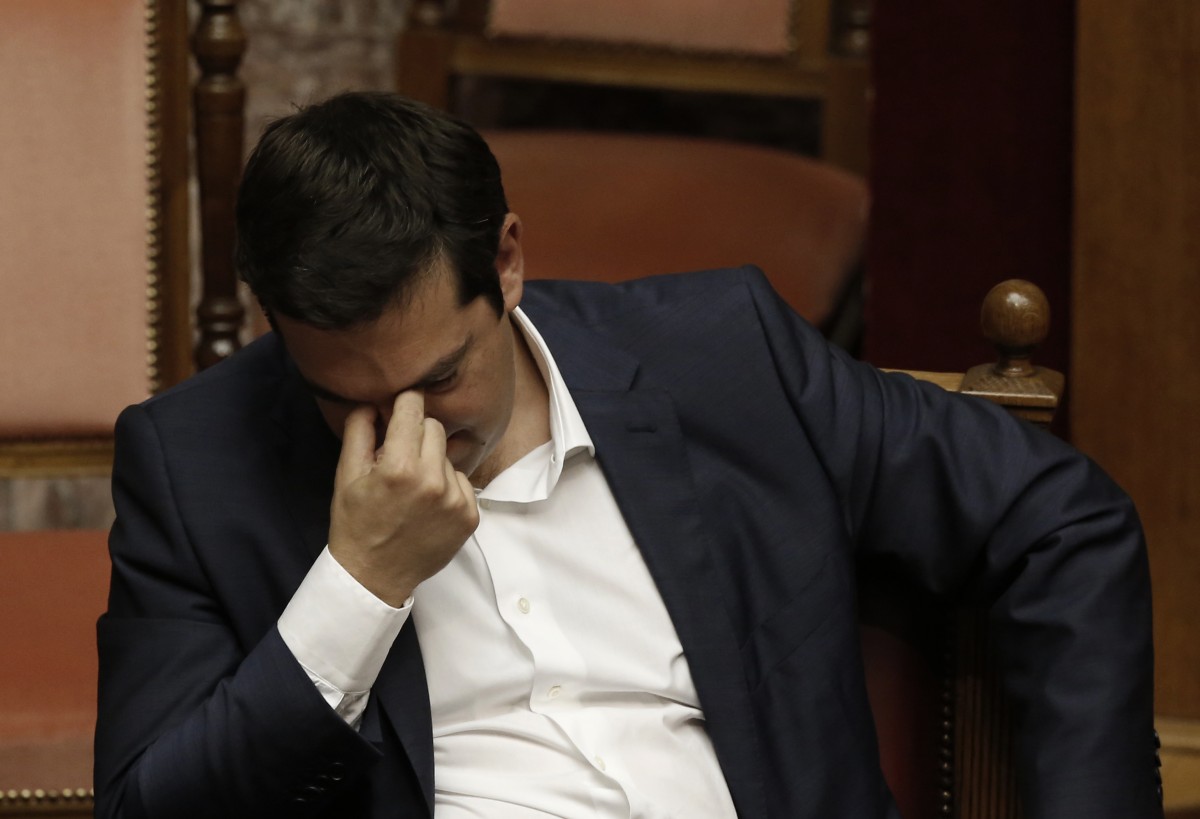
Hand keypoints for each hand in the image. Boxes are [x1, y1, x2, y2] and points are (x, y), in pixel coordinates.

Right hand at [328, 391, 478, 605]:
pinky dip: (446, 486)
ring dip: (431, 462)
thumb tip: (375, 401)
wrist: (374, 577)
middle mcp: (433, 481)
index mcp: (400, 467)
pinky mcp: (470, 515)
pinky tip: (427, 504)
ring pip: (448, 455)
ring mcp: (456, 499)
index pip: (413, 409)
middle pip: (434, 427)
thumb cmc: (356, 524)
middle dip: (416, 434)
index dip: (404, 403)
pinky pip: (462, 481)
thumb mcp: (347, 475)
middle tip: (399, 456)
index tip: (400, 406)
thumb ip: (359, 430)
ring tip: (412, 488)